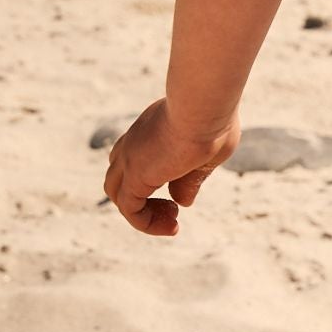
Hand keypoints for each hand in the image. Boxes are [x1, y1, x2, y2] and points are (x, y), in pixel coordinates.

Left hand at [103, 99, 239, 236]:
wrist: (204, 105)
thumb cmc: (214, 121)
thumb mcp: (205, 155)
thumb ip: (190, 179)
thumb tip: (182, 202)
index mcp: (151, 129)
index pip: (135, 157)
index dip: (153, 178)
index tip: (181, 190)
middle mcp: (134, 142)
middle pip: (119, 176)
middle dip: (142, 198)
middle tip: (174, 208)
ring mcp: (130, 157)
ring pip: (118, 194)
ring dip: (143, 214)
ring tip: (172, 222)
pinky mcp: (134, 175)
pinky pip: (130, 210)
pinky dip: (146, 223)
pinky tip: (171, 226)